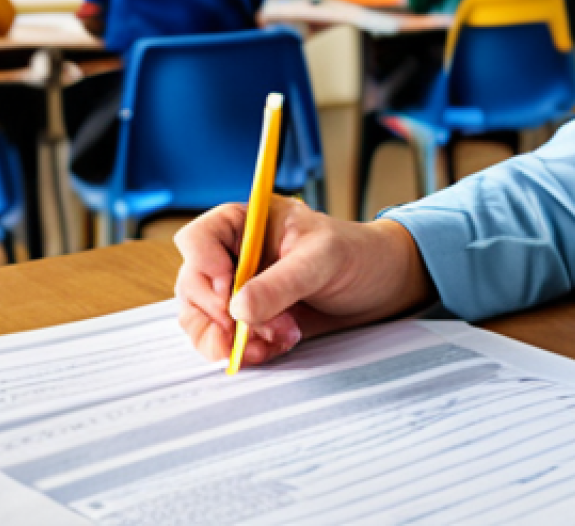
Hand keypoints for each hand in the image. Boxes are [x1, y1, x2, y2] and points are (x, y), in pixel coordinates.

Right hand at [174, 197, 434, 364]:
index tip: (229, 290)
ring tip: (275, 339)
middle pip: (194, 284)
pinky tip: (274, 347)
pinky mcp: (250, 321)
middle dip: (222, 313)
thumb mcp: (324, 258)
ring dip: (232, 338)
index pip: (200, 237)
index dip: (204, 264)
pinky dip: (243, 351)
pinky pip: (224, 341)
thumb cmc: (356, 254)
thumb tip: (239, 308)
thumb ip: (283, 282)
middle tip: (255, 329)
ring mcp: (239, 290)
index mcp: (248, 223)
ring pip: (202, 319)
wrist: (380, 286)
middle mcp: (235, 255)